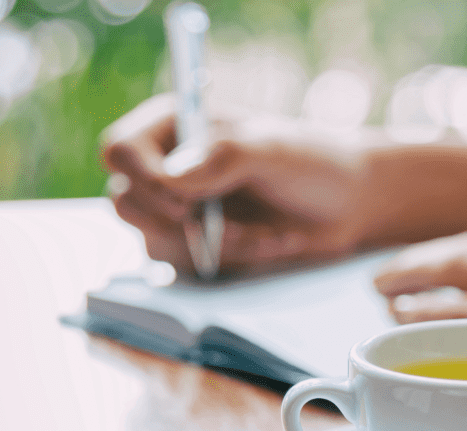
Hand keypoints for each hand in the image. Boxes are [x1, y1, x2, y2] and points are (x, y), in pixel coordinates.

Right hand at [101, 94, 377, 275]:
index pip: (119, 150)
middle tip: (223, 218)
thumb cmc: (312, 161)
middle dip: (181, 223)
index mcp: (173, 126)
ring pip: (155, 242)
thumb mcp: (274, 149)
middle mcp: (165, 168)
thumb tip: (172, 178)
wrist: (347, 204)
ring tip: (261, 229)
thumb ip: (224, 155)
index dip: (144, 179)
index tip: (188, 199)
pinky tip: (264, 242)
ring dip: (215, 243)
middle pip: (125, 203)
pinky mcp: (195, 249)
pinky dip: (228, 261)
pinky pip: (186, 268)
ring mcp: (177, 212)